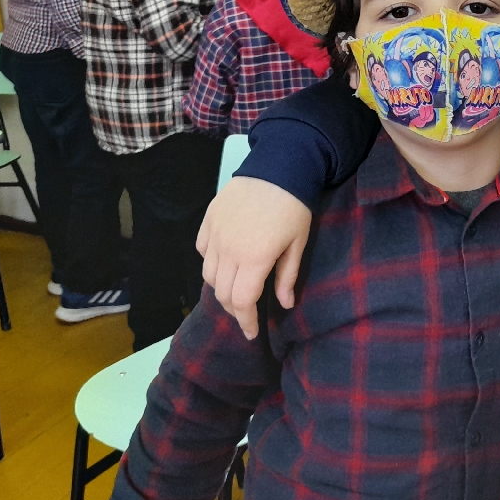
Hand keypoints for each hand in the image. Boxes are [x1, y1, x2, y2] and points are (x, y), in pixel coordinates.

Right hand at [197, 177, 311, 337]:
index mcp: (254, 259)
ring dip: (221, 286)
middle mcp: (228, 250)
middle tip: (247, 313)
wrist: (278, 166)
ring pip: (208, 273)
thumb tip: (285, 305)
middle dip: (234, 309)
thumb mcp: (298, 243)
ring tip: (236, 288)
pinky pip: (202, 249)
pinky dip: (210, 261)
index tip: (252, 333)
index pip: (241, 302)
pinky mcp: (208, 220)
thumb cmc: (295, 207)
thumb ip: (287, 276)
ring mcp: (215, 234)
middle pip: (222, 292)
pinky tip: (225, 261)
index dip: (246, 321)